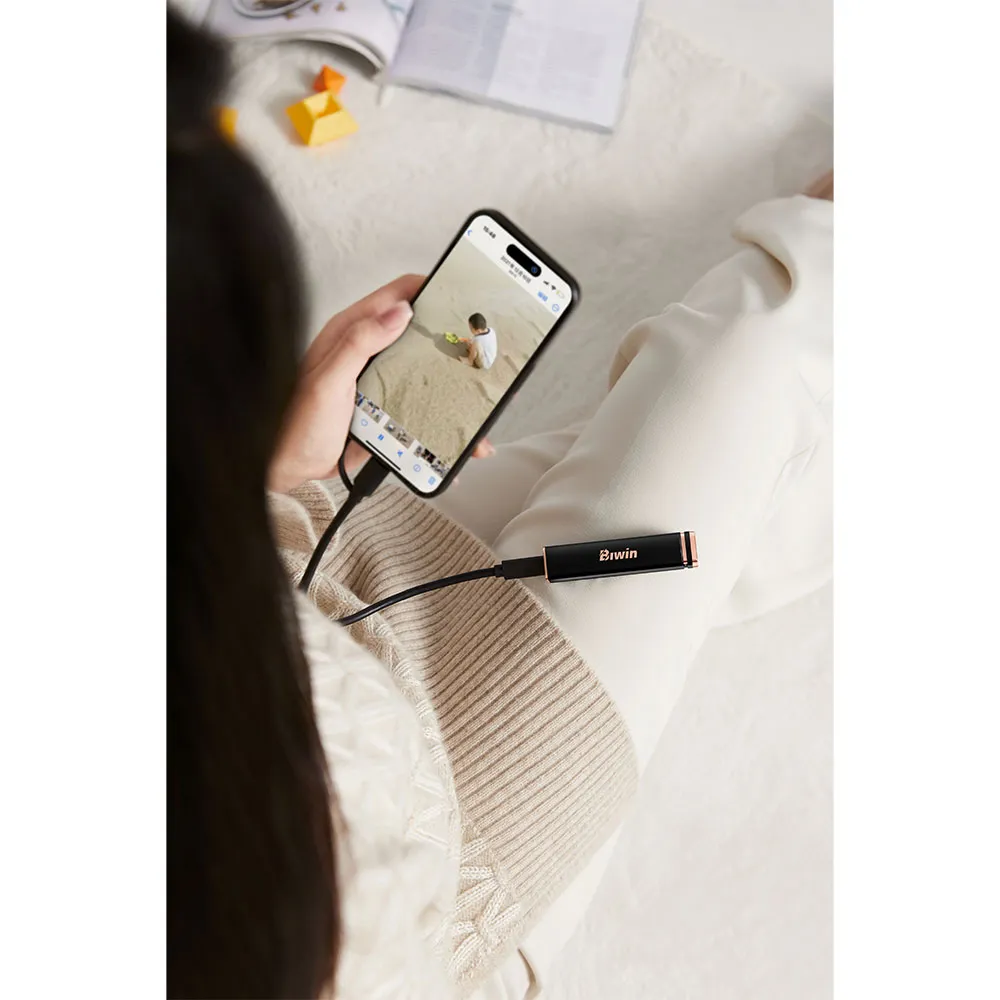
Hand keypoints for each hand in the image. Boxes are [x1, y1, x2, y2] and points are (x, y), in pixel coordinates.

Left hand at [270, 275, 493, 491]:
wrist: (287, 469)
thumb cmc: (295, 425)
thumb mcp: (327, 381)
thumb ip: (359, 343)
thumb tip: (399, 312)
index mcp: (352, 333)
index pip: (398, 294)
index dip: (430, 288)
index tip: (460, 293)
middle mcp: (368, 352)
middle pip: (419, 334)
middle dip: (451, 340)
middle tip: (479, 349)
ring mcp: (379, 381)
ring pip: (424, 373)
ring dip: (451, 386)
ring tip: (475, 400)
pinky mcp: (386, 410)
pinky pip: (418, 407)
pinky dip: (439, 419)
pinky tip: (453, 433)